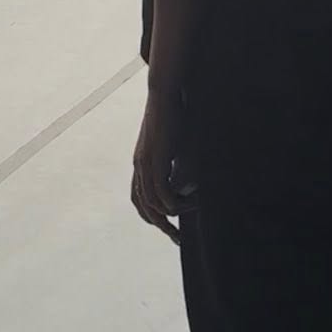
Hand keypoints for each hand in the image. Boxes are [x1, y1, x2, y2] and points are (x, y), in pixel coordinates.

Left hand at [131, 91, 181, 243]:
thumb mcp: (176, 145)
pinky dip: (177, 203)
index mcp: (141, 162)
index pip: (139, 199)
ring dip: (173, 214)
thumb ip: (178, 164)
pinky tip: (193, 200)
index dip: (151, 216)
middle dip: (161, 226)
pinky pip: (162, 194)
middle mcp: (139, 166)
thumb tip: (189, 183)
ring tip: (193, 213)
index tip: (169, 226)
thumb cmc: (174, 115)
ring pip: (153, 205)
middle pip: (143, 207)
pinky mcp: (155, 161)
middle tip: (178, 238)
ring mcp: (145, 164)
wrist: (165, 93)